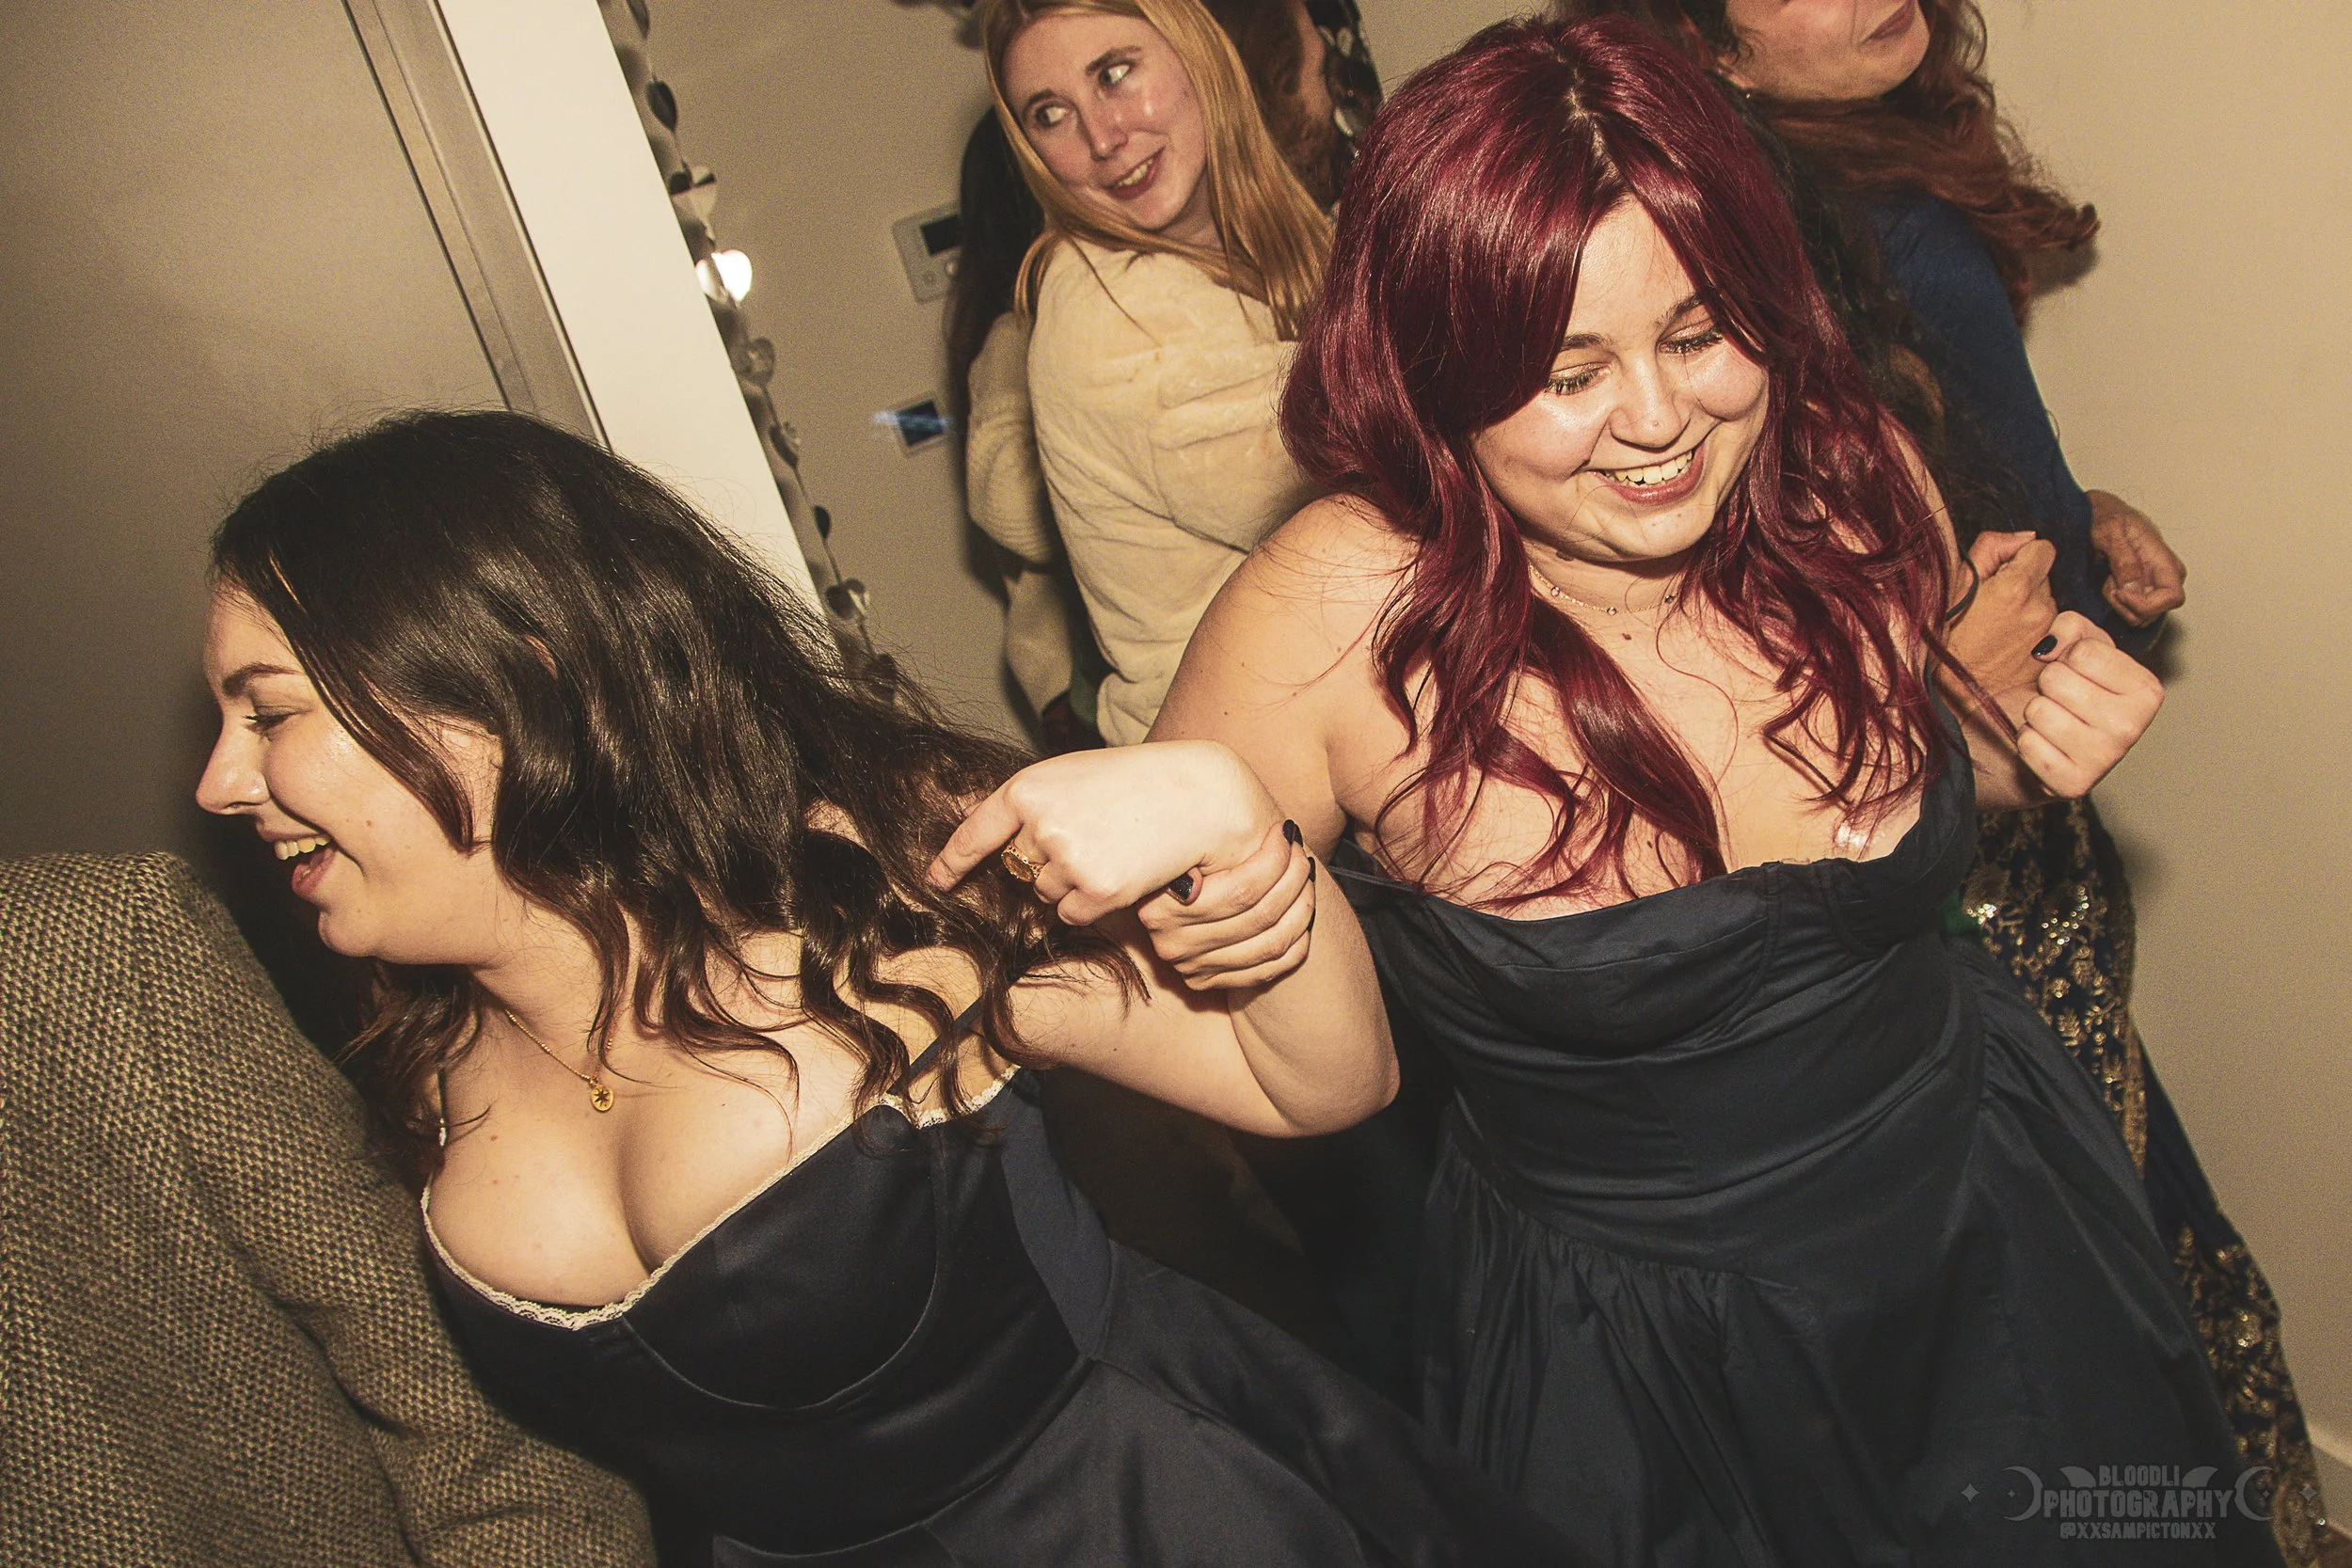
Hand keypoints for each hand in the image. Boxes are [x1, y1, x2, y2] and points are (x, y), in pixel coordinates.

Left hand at [928, 740, 1285, 927]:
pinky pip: (1072, 914)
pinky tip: (1121, 873)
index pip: (976, 831)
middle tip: (1092, 836)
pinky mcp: (1096, 891)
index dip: (952, 860)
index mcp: (1029, 788)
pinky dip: (1091, 904)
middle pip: (1019, 867)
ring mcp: (1067, 860)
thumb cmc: (1136, 782)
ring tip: (1112, 849)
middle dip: (1045, 862)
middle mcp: (1040, 825)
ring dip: (1071, 883)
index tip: (934, 880)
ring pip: (1045, 894)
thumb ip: (1034, 805)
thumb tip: (989, 839)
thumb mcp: (1074, 777)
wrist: (1198, 794)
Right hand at [1138, 818, 1317, 990]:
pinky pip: (1270, 968)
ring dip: (1301, 906)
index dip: (1274, 859)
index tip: (1285, 833)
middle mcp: (1176, 947)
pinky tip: (1301, 911)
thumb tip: (1195, 880)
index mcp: (1162, 912)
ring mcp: (1194, 969)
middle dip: (1293, 877)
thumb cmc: (1175, 857)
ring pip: (1272, 943)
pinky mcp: (1210, 981)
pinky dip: (1295, 940)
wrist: (1151, 893)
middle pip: (1261, 916)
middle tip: (1300, 852)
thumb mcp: (1177, 846)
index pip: (1241, 891)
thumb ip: (1195, 852)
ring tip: (1305, 875)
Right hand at [1946, 530, 2057, 709]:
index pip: (2044, 548)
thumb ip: (1992, 547)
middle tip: (1996, 604)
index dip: (2023, 555)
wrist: (1959, 692)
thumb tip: (2025, 538)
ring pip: (2049, 600)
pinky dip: (2035, 628)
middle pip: (2046, 575)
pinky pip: (2052, 625)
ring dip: (2030, 605)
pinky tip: (2012, 642)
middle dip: (2025, 581)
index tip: (2005, 571)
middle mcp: (2041, 607)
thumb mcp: (1957, 584)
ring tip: (2001, 626)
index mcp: (2016, 587)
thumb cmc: (1949, 638)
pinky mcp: (2055, 650)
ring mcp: (2050, 631)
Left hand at [2015, 612, 2163, 797]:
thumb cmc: (2073, 689)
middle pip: (2056, 679)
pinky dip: (2027, 741)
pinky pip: (2027, 743)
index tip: (2078, 674)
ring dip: (2036, 713)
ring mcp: (2104, 759)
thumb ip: (2072, 627)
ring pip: (2038, 710)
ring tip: (2054, 721)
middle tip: (2062, 700)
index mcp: (2146, 690)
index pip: (2083, 652)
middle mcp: (2133, 727)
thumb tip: (2048, 647)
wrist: (2055, 745)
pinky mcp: (2072, 784)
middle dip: (2048, 684)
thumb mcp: (2082, 647)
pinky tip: (2046, 745)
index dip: (2067, 657)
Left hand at [2087, 490, 2186, 625]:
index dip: (2146, 604)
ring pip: (2139, 616)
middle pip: (2153, 613)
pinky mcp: (2140, 592)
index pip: (2173, 598)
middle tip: (2110, 580)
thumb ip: (2124, 561)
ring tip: (2109, 577)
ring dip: (2117, 602)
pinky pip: (2129, 611)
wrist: (2099, 514)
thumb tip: (2134, 590)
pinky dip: (2115, 601)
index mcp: (2165, 562)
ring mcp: (2153, 587)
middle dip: (2125, 604)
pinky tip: (2109, 582)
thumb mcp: (2110, 533)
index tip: (2121, 592)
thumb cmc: (2107, 518)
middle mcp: (2165, 577)